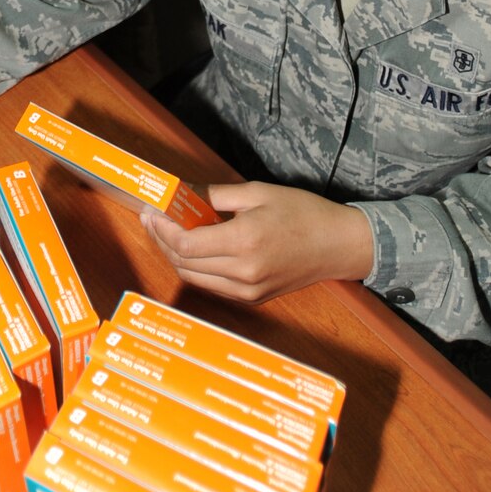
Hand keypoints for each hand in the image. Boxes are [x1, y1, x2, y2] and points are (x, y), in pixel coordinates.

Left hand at [141, 180, 375, 304]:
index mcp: (244, 242)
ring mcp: (247, 291)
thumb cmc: (303, 213)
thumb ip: (215, 195)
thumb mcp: (258, 193)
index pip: (185, 245)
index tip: (151, 212)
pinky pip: (212, 285)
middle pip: (183, 263)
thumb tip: (182, 193)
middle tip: (153, 219)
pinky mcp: (252, 299)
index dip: (161, 230)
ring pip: (194, 278)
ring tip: (169, 232)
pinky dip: (196, 267)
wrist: (339, 246)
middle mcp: (243, 273)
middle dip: (162, 241)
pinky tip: (194, 248)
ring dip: (176, 256)